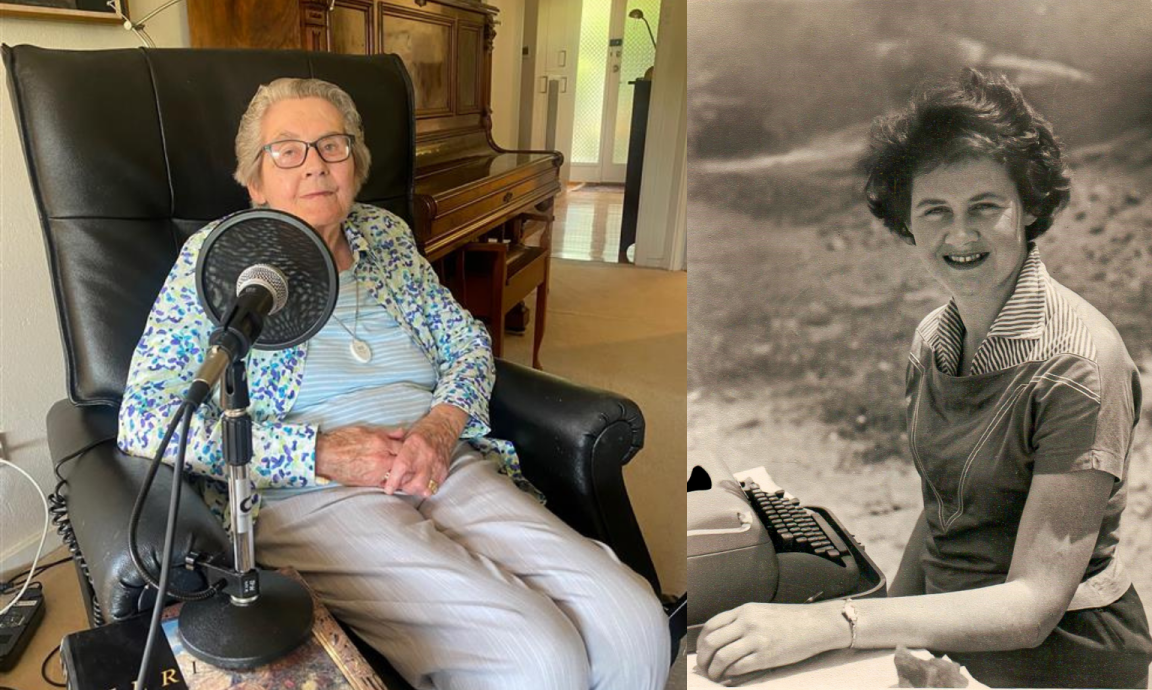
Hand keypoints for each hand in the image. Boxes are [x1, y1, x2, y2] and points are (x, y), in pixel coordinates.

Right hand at [314, 425, 403, 486]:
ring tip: (404, 473)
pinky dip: (390, 481)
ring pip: (397, 474)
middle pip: (404, 462)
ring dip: (401, 474)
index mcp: (381, 442)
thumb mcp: (365, 430)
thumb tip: (402, 432)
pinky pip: (385, 483)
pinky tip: (391, 480)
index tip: (410, 451)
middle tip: (411, 464)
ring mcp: (376, 472)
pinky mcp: (369, 482)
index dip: (408, 449)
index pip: (404, 447)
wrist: (325, 455)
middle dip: (408, 463)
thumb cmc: (342, 440)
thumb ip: (386, 433)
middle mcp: (381, 458)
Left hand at [380, 404, 467, 497]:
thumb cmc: (421, 432)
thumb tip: (385, 472)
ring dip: (416, 490)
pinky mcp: (444, 470)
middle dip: (406, 489)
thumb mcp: (405, 437)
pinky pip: (434, 487)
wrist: (443, 426)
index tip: (389, 489)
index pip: (403, 466)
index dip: (394, 480)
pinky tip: (421, 481)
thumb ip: (397, 454)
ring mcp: (438, 464)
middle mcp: (428, 455)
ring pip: (426, 488)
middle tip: (401, 484)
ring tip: (411, 484)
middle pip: (417, 483)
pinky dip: (426, 488)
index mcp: (415, 444)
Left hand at [695, 602, 849, 681]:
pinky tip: (729, 676)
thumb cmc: (791, 619)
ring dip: (714, 670)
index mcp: (744, 610)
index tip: (701, 651)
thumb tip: (721, 638)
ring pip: (722, 656)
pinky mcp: (766, 655)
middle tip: (703, 668)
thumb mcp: (761, 612)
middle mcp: (747, 622)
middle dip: (703, 658)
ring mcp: (756, 639)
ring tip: (714, 675)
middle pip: (711, 642)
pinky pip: (739, 667)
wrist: (817, 624)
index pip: (711, 625)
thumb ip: (741, 621)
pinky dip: (730, 674)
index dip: (701, 642)